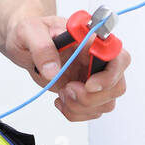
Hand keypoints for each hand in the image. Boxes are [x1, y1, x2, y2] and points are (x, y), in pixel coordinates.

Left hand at [5, 14, 129, 122]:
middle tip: (67, 89)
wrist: (24, 45)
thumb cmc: (31, 32)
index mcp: (91, 40)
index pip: (119, 57)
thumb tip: (53, 70)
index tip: (88, 85)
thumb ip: (42, 48)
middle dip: (91, 97)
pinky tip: (61, 100)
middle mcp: (98, 59)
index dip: (109, 76)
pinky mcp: (86, 92)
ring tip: (61, 93)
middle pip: (117, 86)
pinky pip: (91, 111)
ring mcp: (94, 77)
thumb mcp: (29, 31)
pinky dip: (74, 112)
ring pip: (105, 103)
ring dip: (81, 107)